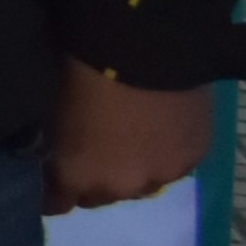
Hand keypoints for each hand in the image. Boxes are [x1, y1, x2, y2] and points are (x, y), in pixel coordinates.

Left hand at [45, 59, 217, 211]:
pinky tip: (161, 128)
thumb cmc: (79, 66)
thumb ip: (51, 140)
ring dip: (134, 167)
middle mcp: (122, 186)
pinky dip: (166, 152)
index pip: (57, 204)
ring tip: (130, 138)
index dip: (51, 190)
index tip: (48, 176)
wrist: (144, 42)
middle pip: (102, 196)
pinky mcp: (197, 155)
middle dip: (94, 179)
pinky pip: (176, 164)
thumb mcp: (48, 107)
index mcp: (77, 175)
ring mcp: (164, 173)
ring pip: (143, 183)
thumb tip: (51, 149)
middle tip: (91, 151)